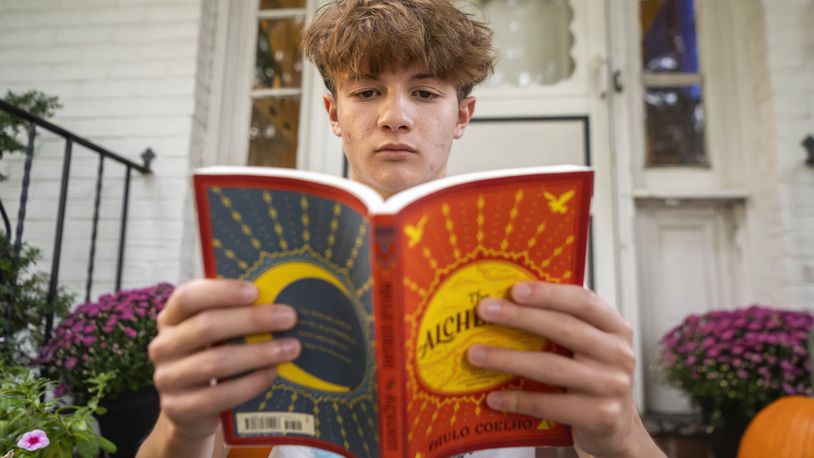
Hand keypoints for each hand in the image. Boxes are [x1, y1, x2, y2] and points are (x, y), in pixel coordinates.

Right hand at [148, 279, 300, 439]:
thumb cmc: (212, 357)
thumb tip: (280, 301)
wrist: (192, 409)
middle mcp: (163, 346)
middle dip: (252, 320)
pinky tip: (272, 373)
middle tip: (288, 318)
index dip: (221, 292)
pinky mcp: (178, 408)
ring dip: (258, 353)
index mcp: (171, 318)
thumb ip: (235, 315)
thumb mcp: (217, 333)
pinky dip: (250, 383)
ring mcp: (168, 378)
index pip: (188, 297)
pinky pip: (219, 395)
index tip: (255, 291)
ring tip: (290, 348)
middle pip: (206, 326)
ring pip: (215, 362)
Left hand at [466, 282, 661, 457]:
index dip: (548, 294)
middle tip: (485, 311)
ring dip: (508, 359)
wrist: (616, 426)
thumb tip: (507, 301)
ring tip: (476, 355)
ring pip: (552, 367)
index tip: (514, 289)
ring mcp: (612, 386)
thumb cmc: (593, 376)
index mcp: (615, 327)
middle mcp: (619, 354)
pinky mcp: (600, 416)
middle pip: (564, 329)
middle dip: (520, 317)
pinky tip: (494, 396)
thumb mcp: (589, 345)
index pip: (583, 301)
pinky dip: (518, 400)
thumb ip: (563, 323)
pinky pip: (550, 405)